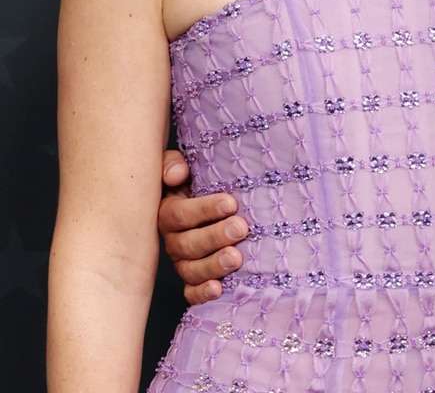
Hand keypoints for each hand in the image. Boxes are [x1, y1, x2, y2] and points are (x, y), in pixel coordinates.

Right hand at [159, 149, 246, 304]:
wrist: (206, 196)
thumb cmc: (197, 179)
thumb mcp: (180, 166)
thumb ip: (172, 165)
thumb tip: (177, 174)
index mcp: (169, 212)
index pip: (178, 214)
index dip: (203, 209)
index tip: (230, 203)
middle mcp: (174, 239)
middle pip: (186, 244)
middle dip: (214, 237)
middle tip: (240, 228)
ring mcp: (183, 261)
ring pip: (190, 270)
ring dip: (213, 266)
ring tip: (236, 258)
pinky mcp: (194, 279)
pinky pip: (192, 291)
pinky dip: (202, 293)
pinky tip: (218, 289)